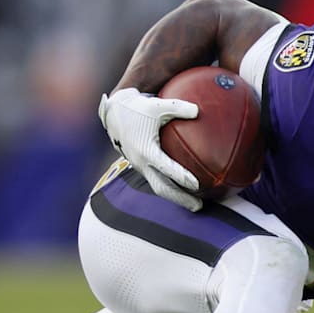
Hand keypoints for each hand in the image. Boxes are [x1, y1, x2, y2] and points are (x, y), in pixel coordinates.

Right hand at [99, 87, 202, 210]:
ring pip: (159, 187)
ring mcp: (140, 167)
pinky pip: (156, 181)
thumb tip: (198, 111)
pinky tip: (186, 189)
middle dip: (180, 199)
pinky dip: (170, 187)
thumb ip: (177, 107)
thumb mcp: (157, 105)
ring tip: (196, 204)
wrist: (114, 113)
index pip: (166, 168)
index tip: (197, 185)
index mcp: (145, 150)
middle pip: (162, 188)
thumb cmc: (138, 108)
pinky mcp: (140, 166)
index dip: (181, 177)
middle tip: (199, 207)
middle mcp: (141, 163)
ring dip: (177, 197)